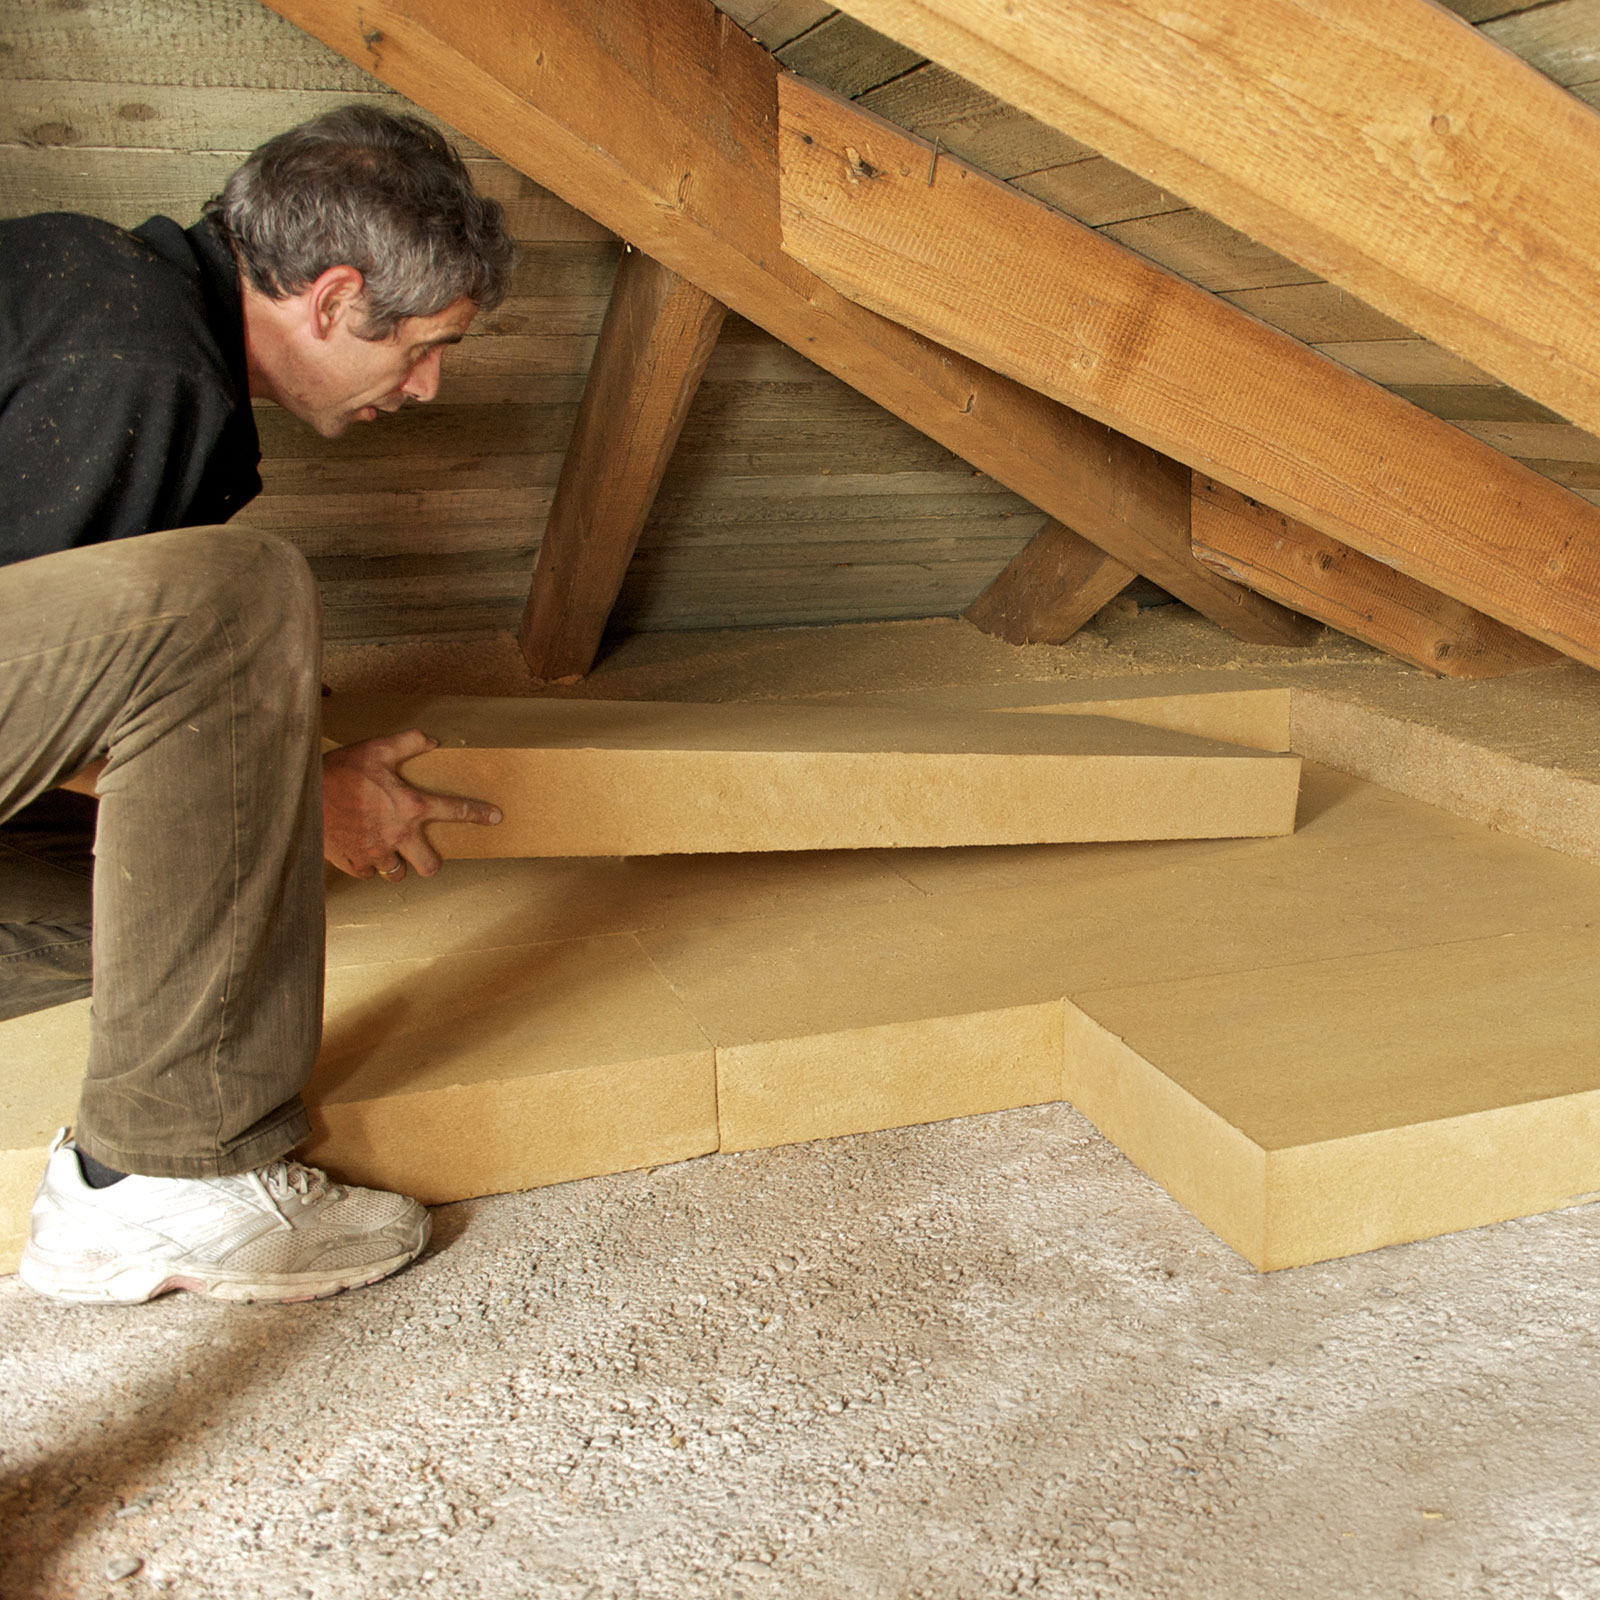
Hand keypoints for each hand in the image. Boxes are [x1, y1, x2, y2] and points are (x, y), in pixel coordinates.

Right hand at [321, 729, 500, 880]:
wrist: (302, 795)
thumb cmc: (340, 771)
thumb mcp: (377, 749)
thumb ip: (408, 742)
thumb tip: (432, 739)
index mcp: (410, 806)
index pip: (455, 810)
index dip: (479, 814)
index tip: (496, 818)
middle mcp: (398, 835)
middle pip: (430, 866)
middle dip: (431, 862)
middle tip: (424, 853)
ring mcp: (376, 853)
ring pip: (398, 874)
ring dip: (397, 864)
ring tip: (389, 850)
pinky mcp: (354, 864)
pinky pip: (369, 873)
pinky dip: (368, 865)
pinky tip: (363, 850)